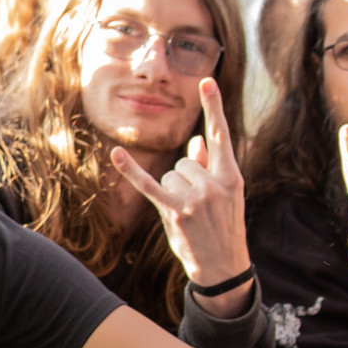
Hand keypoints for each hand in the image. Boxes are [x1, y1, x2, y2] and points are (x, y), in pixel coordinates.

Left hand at [111, 78, 250, 313]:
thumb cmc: (224, 227)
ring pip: (169, 174)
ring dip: (173, 190)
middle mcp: (214, 184)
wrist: (224, 266)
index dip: (214, 106)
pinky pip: (148, 185)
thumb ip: (210, 165)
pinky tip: (116, 153)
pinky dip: (131, 170)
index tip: (206, 81)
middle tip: (199, 205)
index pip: (221, 134)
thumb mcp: (226, 195)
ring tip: (189, 213)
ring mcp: (194, 199)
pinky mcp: (173, 212)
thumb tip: (198, 139)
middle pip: (185, 160)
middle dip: (186, 178)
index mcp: (231, 176)